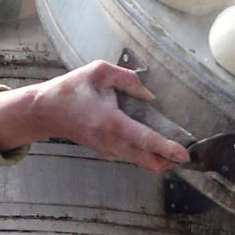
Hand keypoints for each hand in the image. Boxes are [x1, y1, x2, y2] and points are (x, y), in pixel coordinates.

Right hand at [0, 62, 188, 172]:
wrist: (47, 111)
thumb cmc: (72, 90)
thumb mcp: (100, 72)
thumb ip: (129, 80)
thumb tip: (151, 95)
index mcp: (111, 122)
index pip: (145, 139)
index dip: (167, 148)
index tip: (184, 154)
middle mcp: (112, 142)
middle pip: (149, 161)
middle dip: (170, 159)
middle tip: (187, 150)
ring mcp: (110, 151)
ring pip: (143, 161)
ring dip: (160, 156)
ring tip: (174, 143)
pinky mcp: (108, 153)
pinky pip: (133, 155)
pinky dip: (146, 150)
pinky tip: (152, 136)